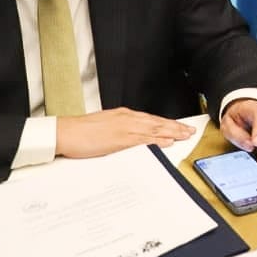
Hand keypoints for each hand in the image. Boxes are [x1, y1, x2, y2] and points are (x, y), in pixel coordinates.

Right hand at [55, 107, 195, 158]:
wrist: (65, 132)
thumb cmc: (81, 131)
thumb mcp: (105, 125)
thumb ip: (120, 128)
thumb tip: (132, 136)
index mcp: (123, 115)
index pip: (151, 119)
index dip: (167, 123)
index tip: (179, 126)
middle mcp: (127, 118)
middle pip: (157, 122)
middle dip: (175, 126)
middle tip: (190, 130)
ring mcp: (124, 128)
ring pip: (154, 129)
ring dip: (172, 132)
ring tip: (186, 135)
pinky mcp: (120, 139)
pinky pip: (143, 140)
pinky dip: (157, 140)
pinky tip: (168, 141)